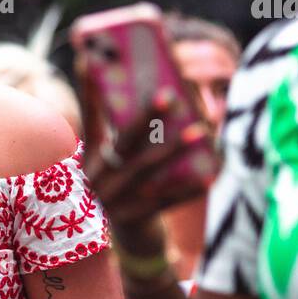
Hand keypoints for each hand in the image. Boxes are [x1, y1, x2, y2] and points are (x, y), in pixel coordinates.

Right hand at [79, 90, 209, 254]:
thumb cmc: (132, 187)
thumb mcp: (122, 161)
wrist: (130, 240)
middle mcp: (95, 176)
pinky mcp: (131, 220)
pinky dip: (187, 188)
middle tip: (169, 95)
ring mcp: (111, 199)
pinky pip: (164, 200)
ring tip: (201, 131)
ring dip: (174, 149)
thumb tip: (169, 95)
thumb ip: (133, 133)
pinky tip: (210, 177)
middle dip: (146, 118)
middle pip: (122, 142)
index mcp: (91, 156)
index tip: (87, 57)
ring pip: (145, 169)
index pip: (89, 117)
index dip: (88, 89)